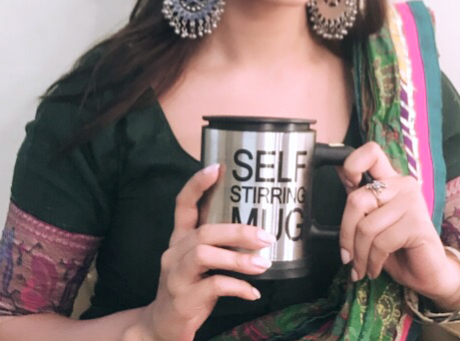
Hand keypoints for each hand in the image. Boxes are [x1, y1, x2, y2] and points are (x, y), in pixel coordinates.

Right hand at [137, 164, 275, 340]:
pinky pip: (212, 286)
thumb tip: (258, 227)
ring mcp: (175, 276)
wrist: (160, 326)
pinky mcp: (182, 300)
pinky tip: (252, 292)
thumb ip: (219, 243)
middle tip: (265, 236)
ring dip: (238, 259)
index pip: (183, 205)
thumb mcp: (200, 261)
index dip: (197, 184)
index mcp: (179, 239)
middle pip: (204, 232)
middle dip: (238, 231)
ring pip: (205, 255)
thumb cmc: (189, 286)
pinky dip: (237, 287)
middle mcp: (174, 253)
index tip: (217, 167)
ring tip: (263, 264)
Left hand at [339, 143, 459, 308]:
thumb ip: (358, 198)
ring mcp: (412, 201)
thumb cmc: (397, 247)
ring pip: (366, 226)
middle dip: (346, 234)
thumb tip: (337, 168)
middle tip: (347, 256)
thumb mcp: (371, 220)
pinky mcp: (417, 223)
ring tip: (362, 268)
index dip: (353, 163)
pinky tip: (375, 268)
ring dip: (359, 255)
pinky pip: (381, 242)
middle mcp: (403, 184)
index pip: (372, 152)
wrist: (426, 274)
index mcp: (390, 179)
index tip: (348, 183)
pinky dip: (373, 261)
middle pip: (357, 199)